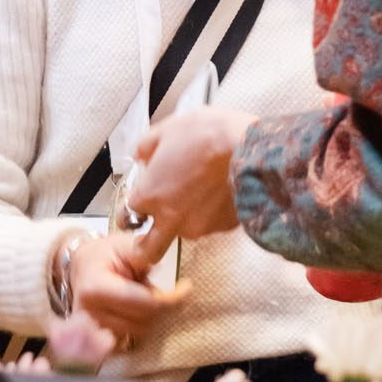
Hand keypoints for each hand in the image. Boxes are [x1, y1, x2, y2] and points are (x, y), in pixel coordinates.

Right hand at [62, 230, 186, 343]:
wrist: (79, 267)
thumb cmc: (104, 254)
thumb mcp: (124, 244)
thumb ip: (144, 254)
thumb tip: (162, 266)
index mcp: (96, 288)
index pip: (145, 303)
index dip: (172, 298)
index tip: (187, 287)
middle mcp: (90, 313)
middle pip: (145, 321)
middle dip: (162, 306)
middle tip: (164, 288)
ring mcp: (92, 330)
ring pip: (140, 333)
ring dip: (152, 316)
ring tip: (145, 296)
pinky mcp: (95, 341)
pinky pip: (129, 343)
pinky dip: (140, 327)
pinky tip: (139, 311)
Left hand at [126, 107, 254, 255]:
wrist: (251, 149)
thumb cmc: (209, 136)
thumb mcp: (168, 129)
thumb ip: (147, 147)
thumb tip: (142, 154)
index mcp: (151, 196)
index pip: (129, 211)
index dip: (136, 202)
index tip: (142, 197)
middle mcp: (171, 219)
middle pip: (149, 251)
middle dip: (145, 248)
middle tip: (148, 239)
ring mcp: (199, 227)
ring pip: (184, 232)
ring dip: (186, 217)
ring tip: (202, 188)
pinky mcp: (224, 228)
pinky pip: (211, 224)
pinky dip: (212, 212)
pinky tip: (219, 190)